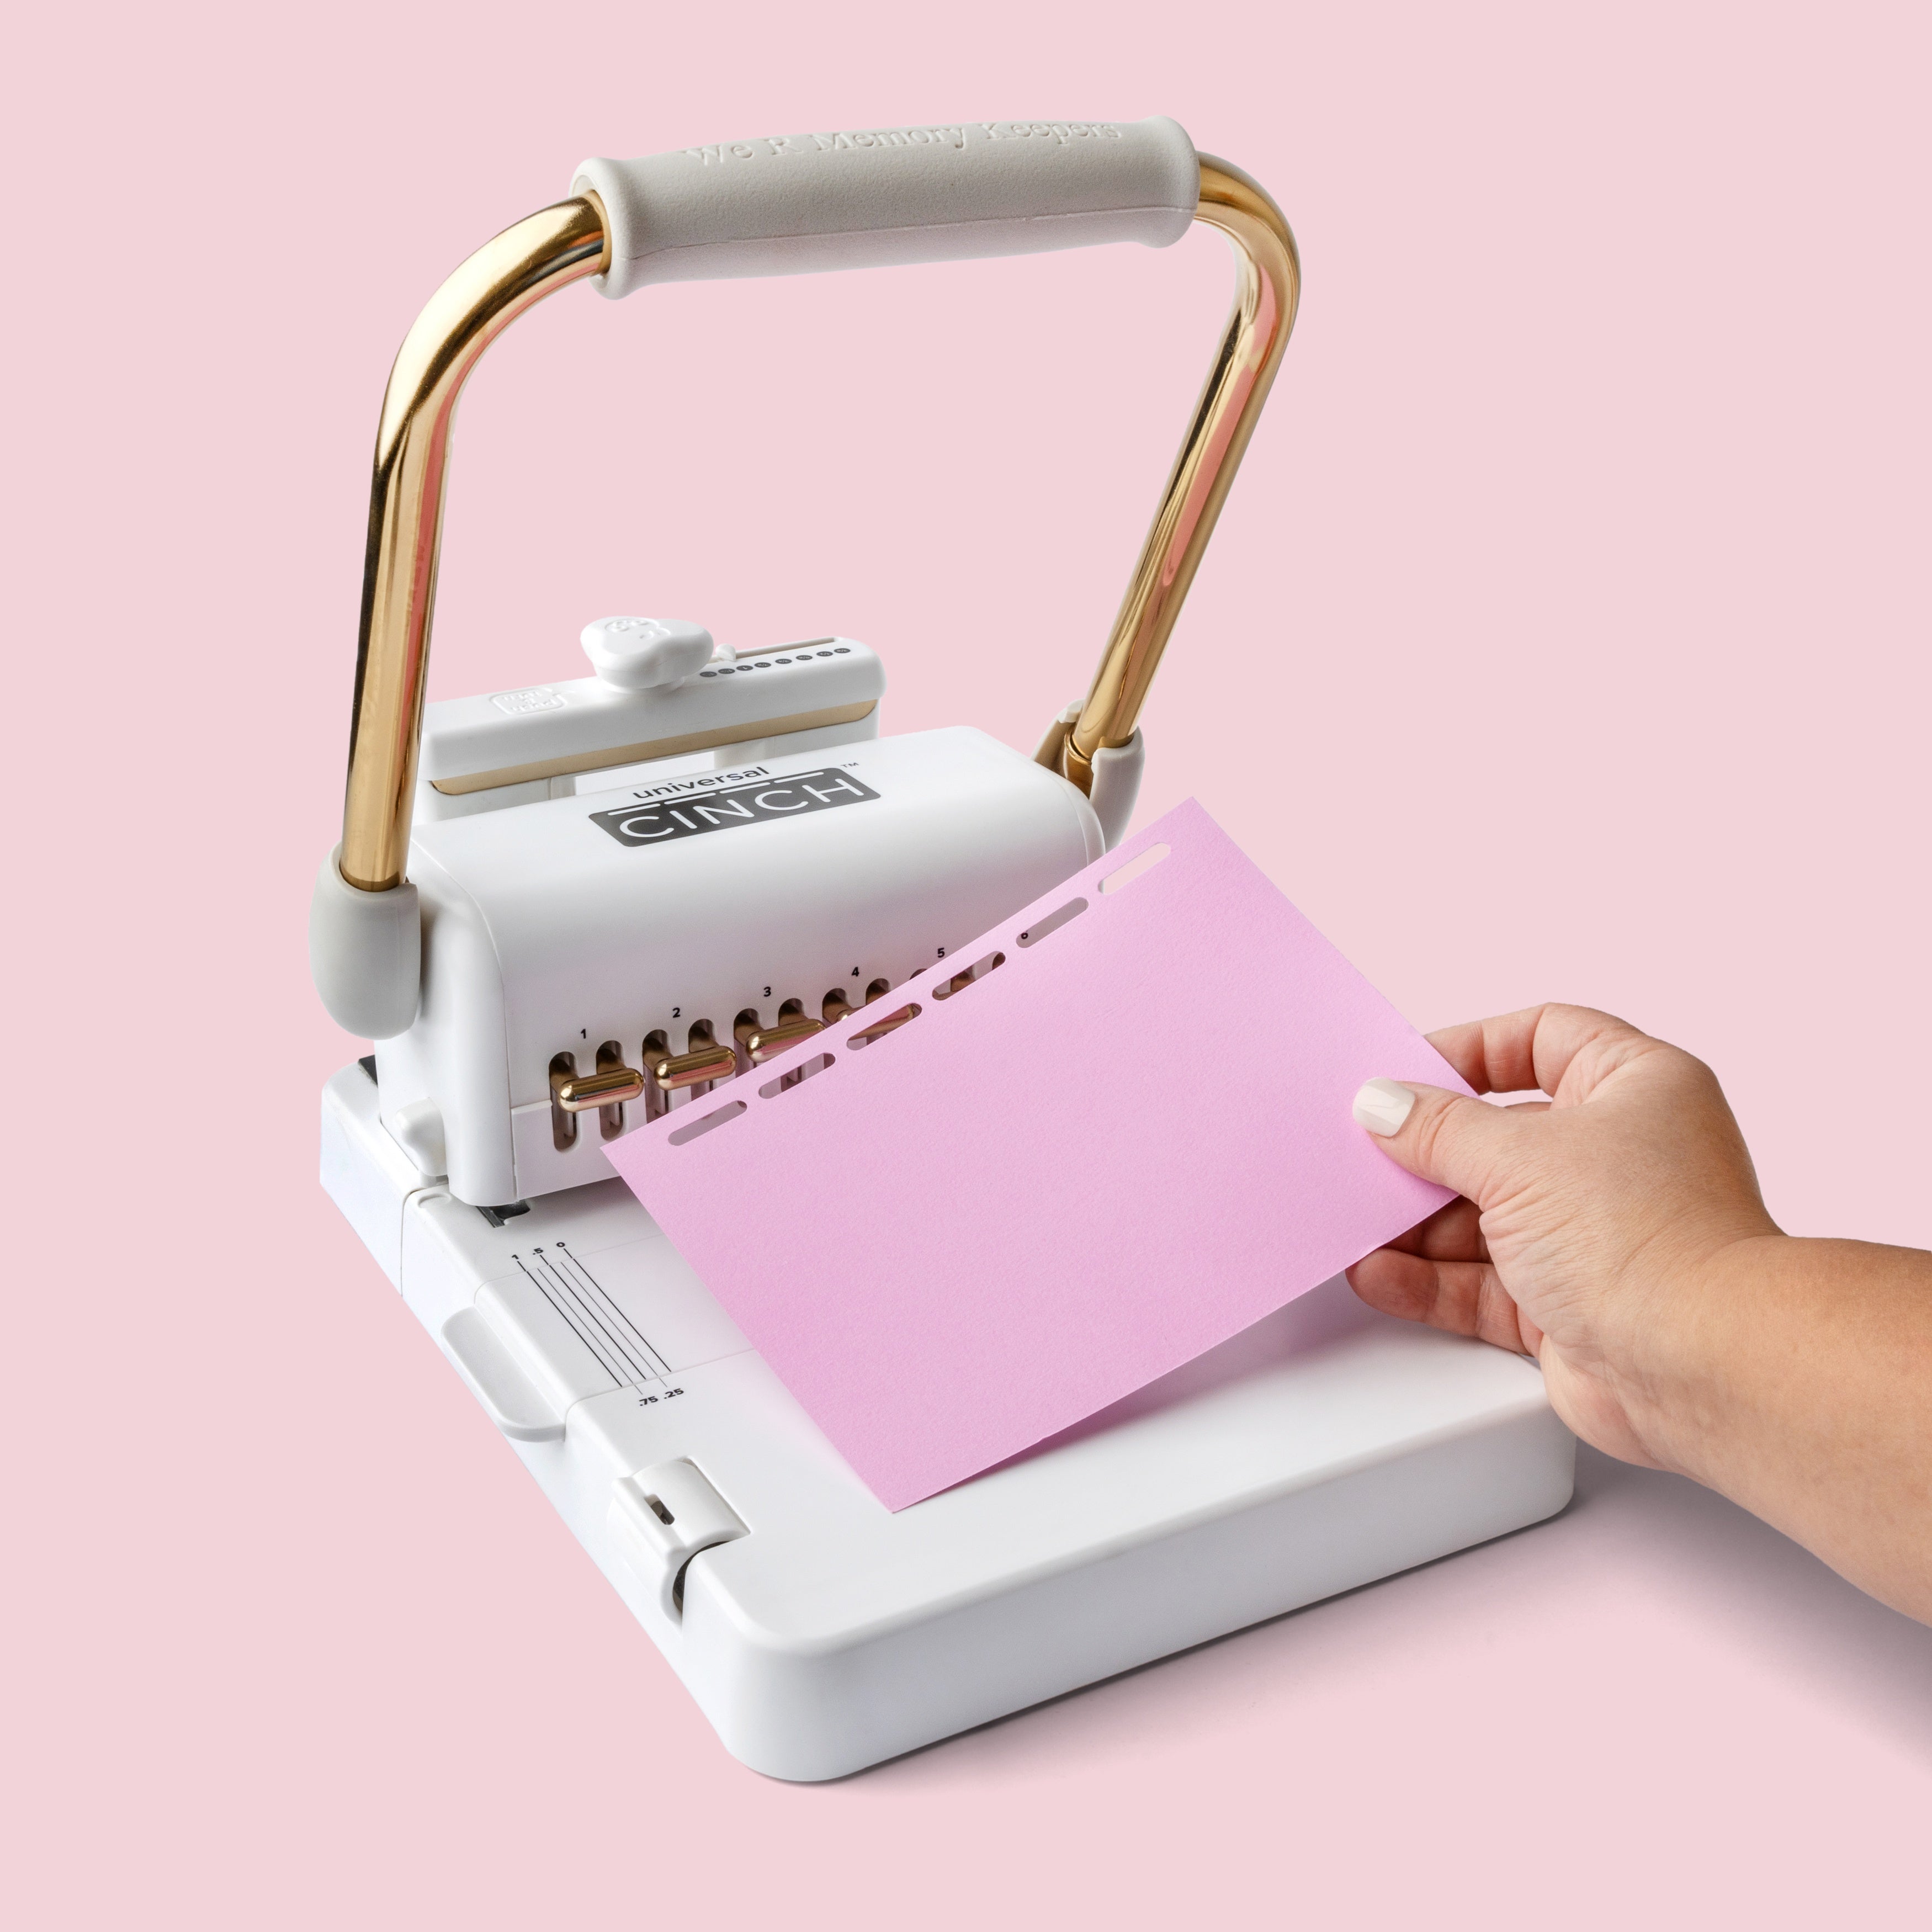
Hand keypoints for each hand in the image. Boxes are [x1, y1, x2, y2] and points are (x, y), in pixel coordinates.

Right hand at [1345, 1003, 1776, 1471]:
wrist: (1700, 1366)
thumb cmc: (1648, 1240)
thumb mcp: (1518, 1157)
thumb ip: (1438, 1129)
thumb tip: (1384, 1105)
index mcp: (1635, 1087)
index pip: (1542, 1037)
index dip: (1470, 1049)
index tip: (1404, 1072)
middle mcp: (1622, 1156)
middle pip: (1501, 1135)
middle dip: (1429, 1151)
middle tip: (1365, 1152)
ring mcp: (1596, 1234)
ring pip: (1486, 1214)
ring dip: (1419, 1223)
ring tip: (1359, 1221)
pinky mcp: (1571, 1305)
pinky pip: (1484, 1283)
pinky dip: (1431, 1280)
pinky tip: (1381, 1273)